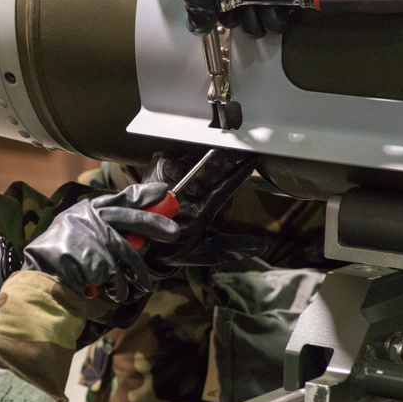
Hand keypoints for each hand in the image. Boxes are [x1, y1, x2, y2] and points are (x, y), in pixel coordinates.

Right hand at [21, 182, 179, 303]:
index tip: (164, 191)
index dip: (142, 195)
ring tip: (119, 291)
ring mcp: (84, 239)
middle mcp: (86, 221)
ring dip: (123, 281)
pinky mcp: (80, 259)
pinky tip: (94, 291)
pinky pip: (107, 278)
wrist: (34, 275)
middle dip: (155, 225)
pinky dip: (105, 289)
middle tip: (174, 232)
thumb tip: (142, 237)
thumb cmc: (58, 256)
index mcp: (85, 212)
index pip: (119, 200)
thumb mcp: (77, 231)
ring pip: (122, 258)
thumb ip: (105, 229)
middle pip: (129, 221)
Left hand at [142, 149, 265, 272]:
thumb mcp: (205, 252)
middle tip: (238, 148)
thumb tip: (261, 246)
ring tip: (218, 151)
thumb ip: (232, 247)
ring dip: (205, 158)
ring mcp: (165, 188)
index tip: (252, 161)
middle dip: (225, 159)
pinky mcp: (150, 180)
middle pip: (207, 172)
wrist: (141, 247)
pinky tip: (189, 159)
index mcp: (197, 215)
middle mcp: (181, 200)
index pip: (223, 190)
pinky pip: (169, 160)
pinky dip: (180, 158)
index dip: (238, 174)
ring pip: (189, 163)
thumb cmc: (174, 250)